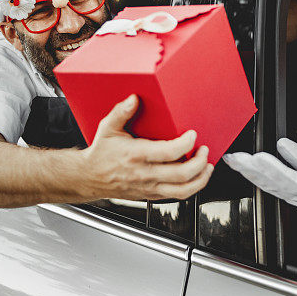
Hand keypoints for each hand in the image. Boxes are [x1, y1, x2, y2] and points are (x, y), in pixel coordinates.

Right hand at [82, 95, 213, 199]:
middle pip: (181, 174)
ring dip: (200, 179)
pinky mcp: (151, 195)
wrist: (89, 178)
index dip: (186, 144)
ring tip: (207, 167)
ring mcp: (149, 187)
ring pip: (182, 191)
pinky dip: (191, 187)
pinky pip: (176, 196)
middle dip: (199, 162)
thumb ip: (121, 112)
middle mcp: (144, 174)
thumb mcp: (107, 128)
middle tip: (204, 149)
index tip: (193, 134)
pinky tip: (196, 177)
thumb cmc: (100, 154)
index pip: (168, 152)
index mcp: (136, 155)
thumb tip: (134, 99)